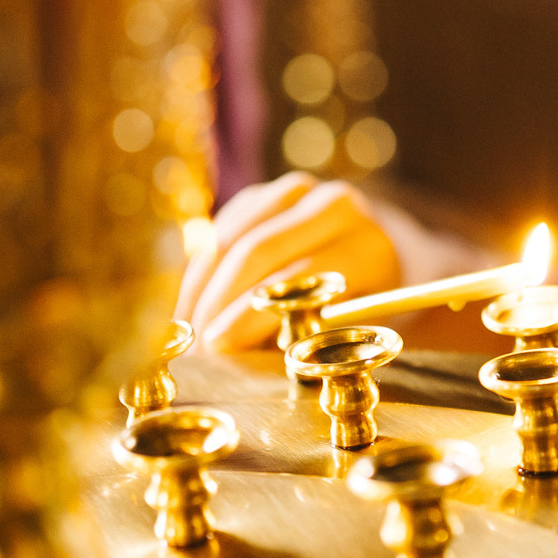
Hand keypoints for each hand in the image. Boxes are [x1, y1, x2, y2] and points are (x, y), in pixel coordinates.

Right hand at [176, 172, 401, 353]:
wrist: (374, 249)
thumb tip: (240, 364)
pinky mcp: (264, 193)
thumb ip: (306, 338)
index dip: (247, 317)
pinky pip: (218, 230)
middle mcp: (332, 206)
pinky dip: (200, 270)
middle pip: (254, 252)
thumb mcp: (353, 324)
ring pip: (228, 238)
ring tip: (184, 330)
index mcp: (364, 244)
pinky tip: (189, 306)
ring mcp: (295, 192)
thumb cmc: (365, 304)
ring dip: (199, 288)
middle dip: (216, 304)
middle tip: (193, 346)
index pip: (293, 280)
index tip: (216, 351)